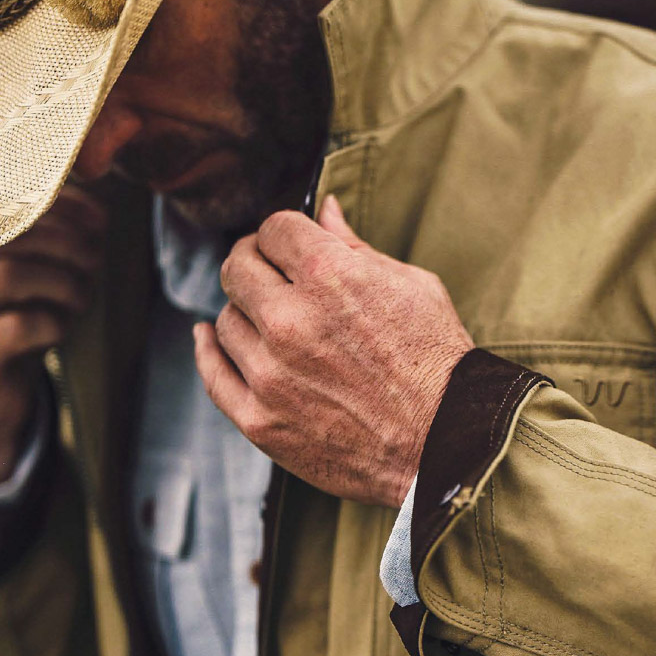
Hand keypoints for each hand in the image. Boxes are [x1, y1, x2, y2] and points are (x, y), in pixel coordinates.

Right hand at [0, 184, 108, 484]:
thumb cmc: (9, 323)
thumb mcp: (31, 270)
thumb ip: (54, 233)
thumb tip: (95, 210)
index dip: (54, 205)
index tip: (97, 221)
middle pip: (5, 235)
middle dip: (65, 245)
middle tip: (94, 262)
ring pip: (9, 276)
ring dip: (62, 283)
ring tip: (80, 297)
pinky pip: (17, 325)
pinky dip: (53, 322)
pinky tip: (59, 328)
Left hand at [193, 195, 473, 507]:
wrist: (445, 447)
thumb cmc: (438, 363)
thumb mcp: (412, 287)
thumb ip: (356, 246)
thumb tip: (323, 209)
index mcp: (331, 276)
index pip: (273, 228)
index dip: (283, 233)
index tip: (288, 246)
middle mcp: (291, 321)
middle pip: (237, 267)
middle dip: (255, 262)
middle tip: (270, 273)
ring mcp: (270, 373)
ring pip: (226, 319)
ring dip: (246, 313)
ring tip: (273, 322)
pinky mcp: (259, 419)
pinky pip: (213, 373)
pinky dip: (209, 350)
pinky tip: (213, 337)